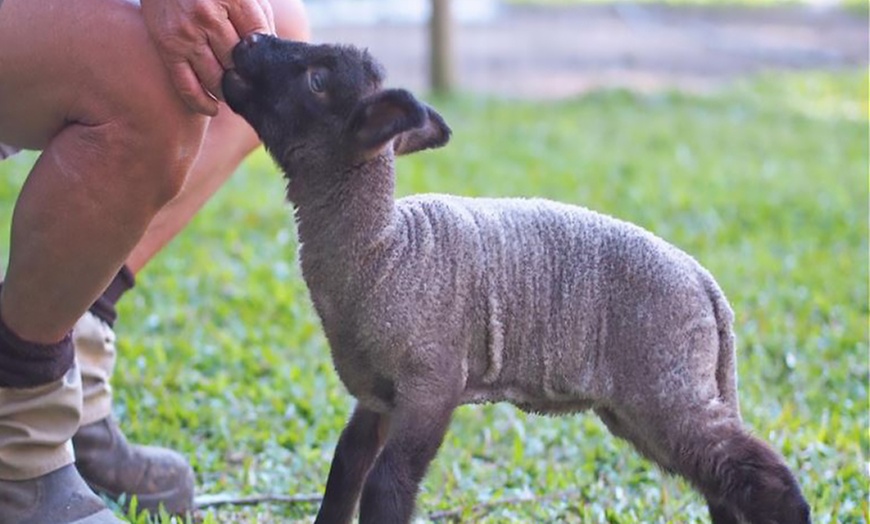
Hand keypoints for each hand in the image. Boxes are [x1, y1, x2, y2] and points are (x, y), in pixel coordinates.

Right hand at [141, 0, 274, 115]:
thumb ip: (259, 18)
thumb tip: (272, 53)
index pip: (259, 40)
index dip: (266, 60)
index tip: (270, 72)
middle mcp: (208, 17)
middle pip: (238, 64)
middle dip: (248, 79)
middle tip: (255, 89)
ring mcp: (186, 34)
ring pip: (216, 79)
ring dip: (229, 91)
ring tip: (236, 94)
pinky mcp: (167, 46)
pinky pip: (186, 85)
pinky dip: (201, 102)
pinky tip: (213, 109)